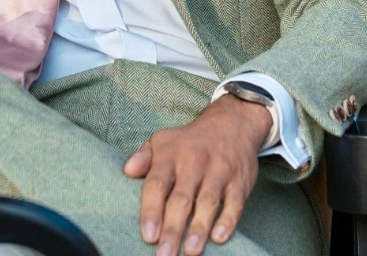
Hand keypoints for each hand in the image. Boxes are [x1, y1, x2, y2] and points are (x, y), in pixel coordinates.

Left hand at [123, 94, 271, 255]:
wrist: (231, 124)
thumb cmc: (190, 141)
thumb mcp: (163, 141)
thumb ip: (144, 157)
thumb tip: (127, 171)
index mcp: (170, 155)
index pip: (157, 183)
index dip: (152, 210)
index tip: (148, 235)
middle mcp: (193, 162)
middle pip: (181, 198)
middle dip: (173, 228)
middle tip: (164, 254)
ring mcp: (218, 171)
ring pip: (207, 202)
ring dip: (199, 228)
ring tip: (190, 251)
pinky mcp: (239, 181)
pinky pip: (234, 202)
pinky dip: (228, 220)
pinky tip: (219, 238)